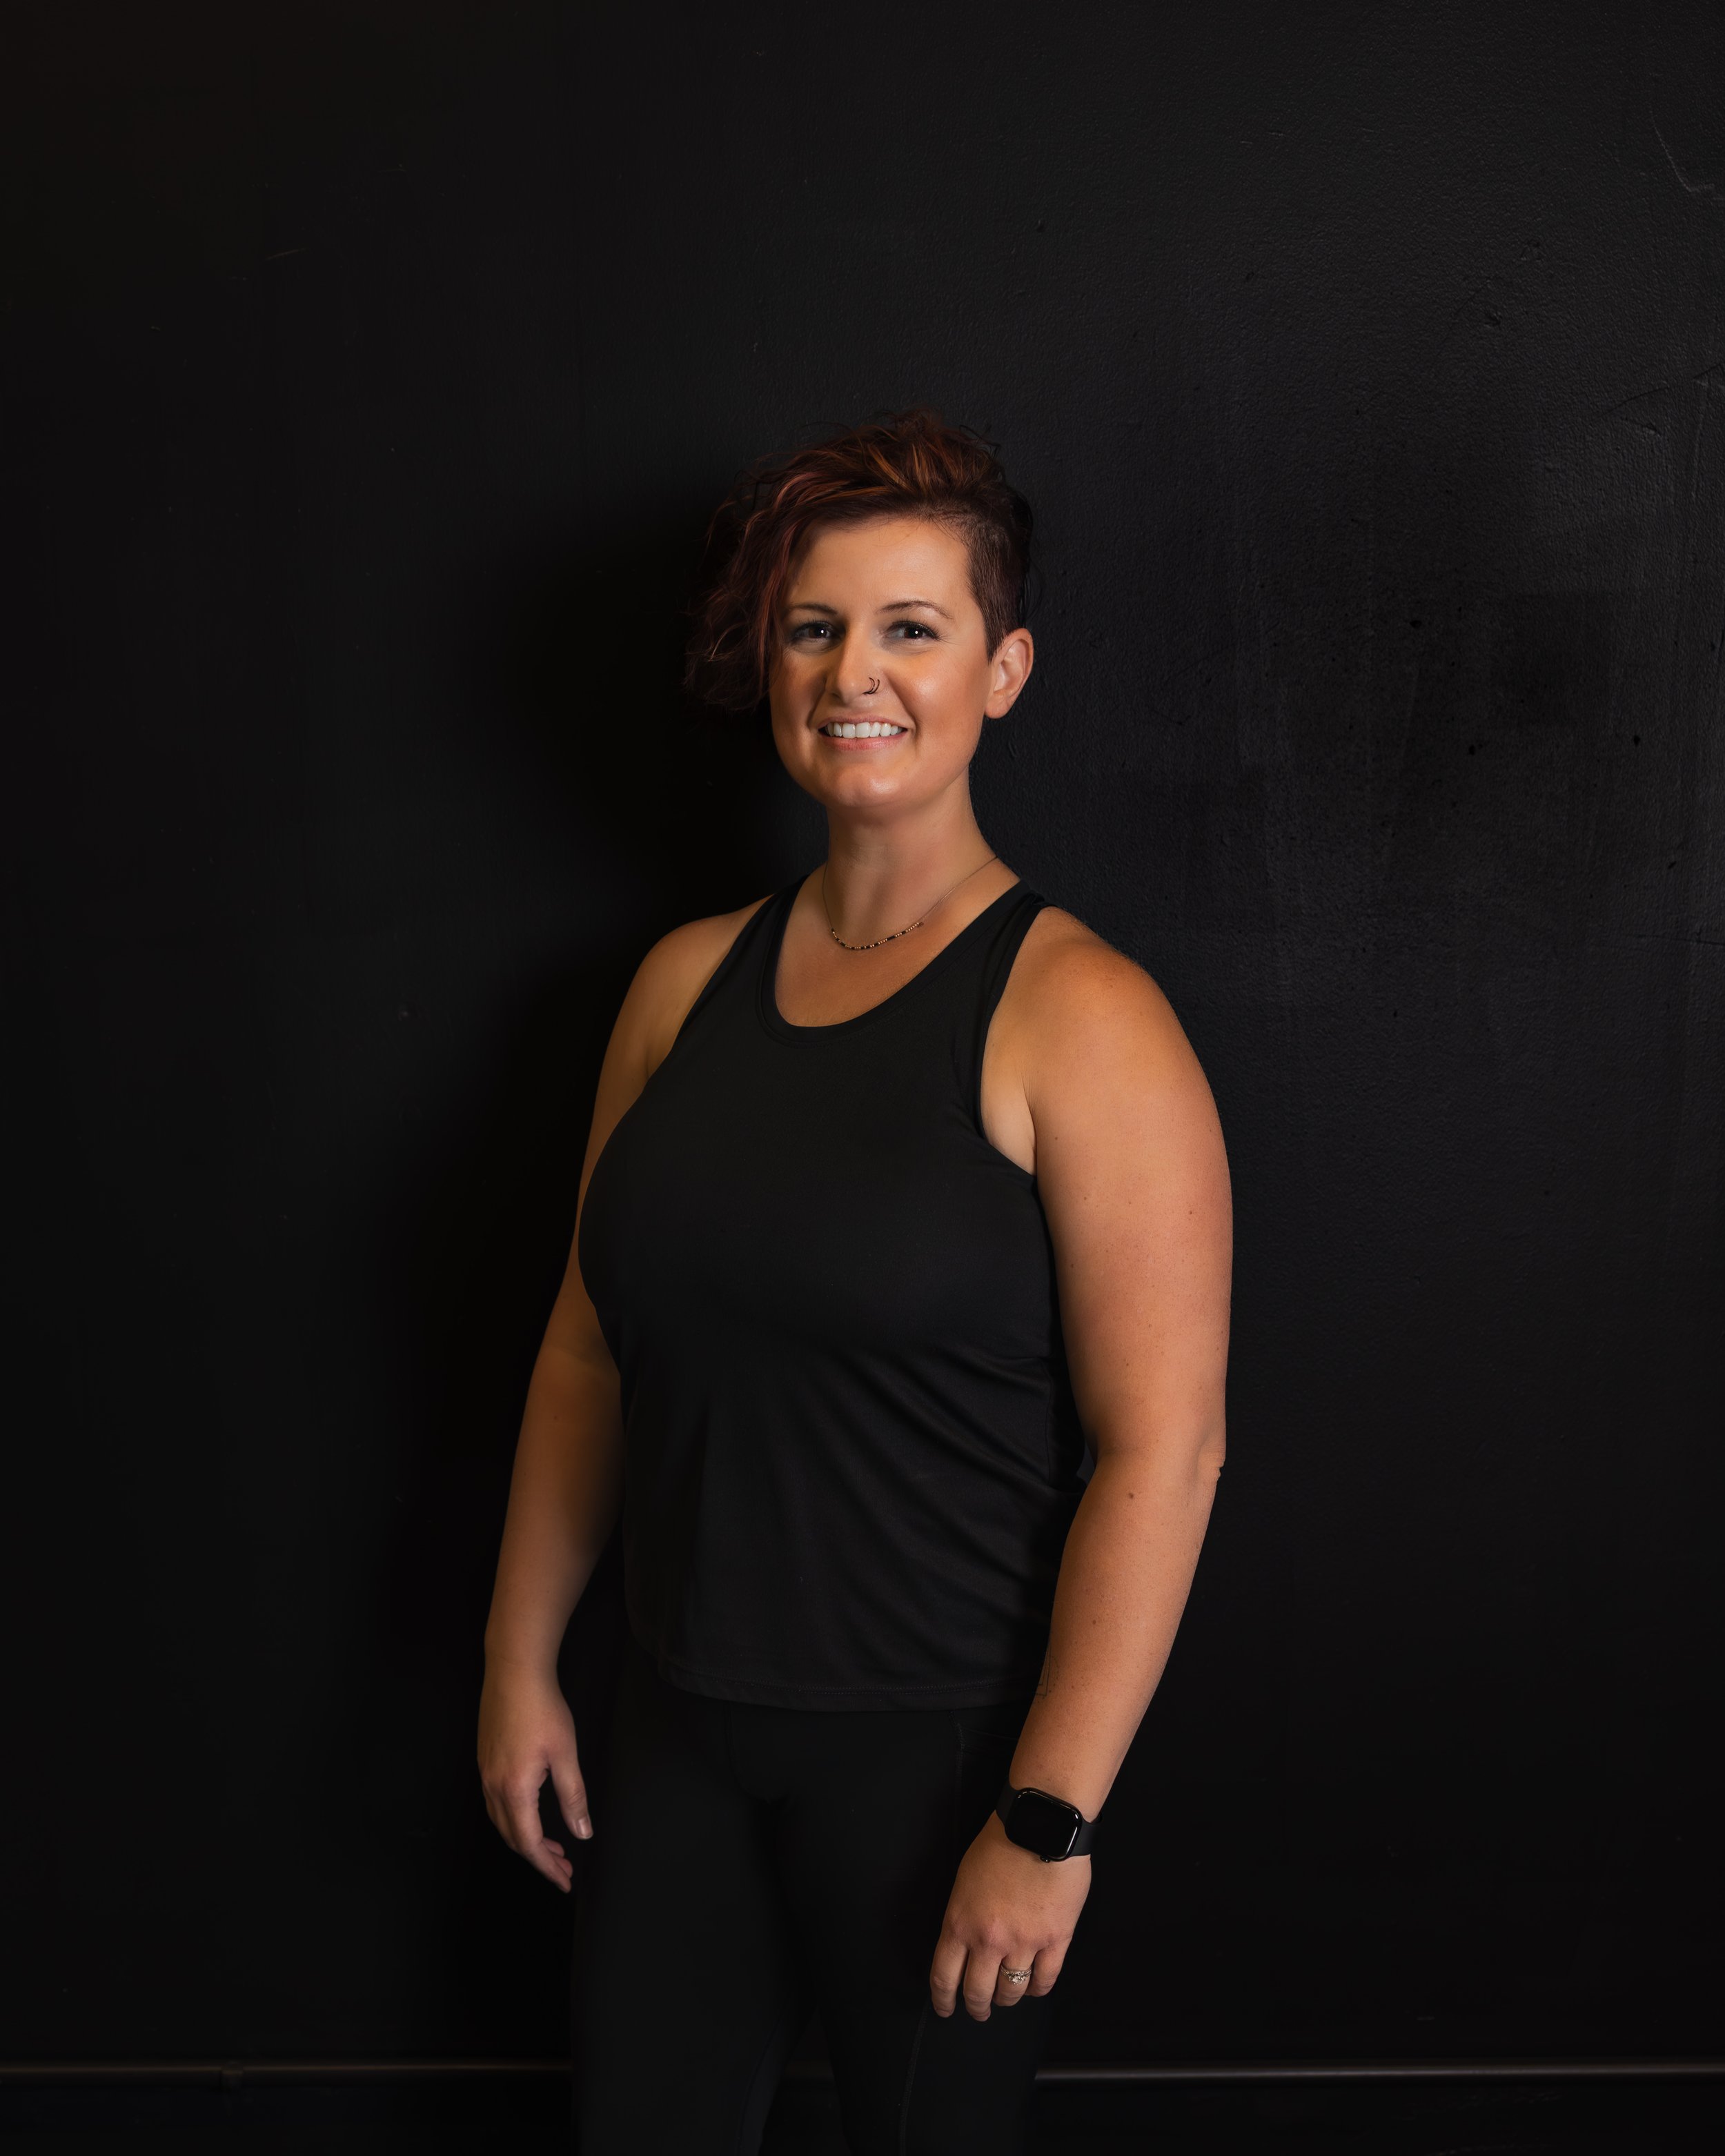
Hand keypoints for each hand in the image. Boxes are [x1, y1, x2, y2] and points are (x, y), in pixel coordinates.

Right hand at [477, 1662, 590, 1891]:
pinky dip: (514, 1820)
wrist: (514, 1671)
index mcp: (514, 1790)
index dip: (546, 1867)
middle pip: (512, 1837)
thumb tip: (581, 1832)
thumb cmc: (542, 1708)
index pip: (529, 1843)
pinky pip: (495, 1804)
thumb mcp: (566, 1754)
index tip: (563, 1881)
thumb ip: (573, 1797)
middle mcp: (493, 1786)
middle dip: (538, 1858)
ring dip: (525, 1839)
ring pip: (502, 1822)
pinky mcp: (484, 1760)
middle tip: (562, 1867)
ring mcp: (485, 1773)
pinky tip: (531, 1814)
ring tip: (551, 1846)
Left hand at [929, 1812, 1090, 2019]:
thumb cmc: (1000, 1843)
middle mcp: (989, 1940)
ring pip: (1012, 1992)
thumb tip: (965, 1942)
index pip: (944, 1976)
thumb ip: (963, 1915)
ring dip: (1007, 1999)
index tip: (944, 2008)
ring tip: (1006, 1998)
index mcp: (960, 1923)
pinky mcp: (1056, 1940)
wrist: (1040, 1826)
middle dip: (976, 2007)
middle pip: (978, 1992)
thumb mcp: (964, 1879)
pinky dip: (1037, 1989)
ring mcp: (1024, 1943)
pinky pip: (1045, 1980)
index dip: (943, 1999)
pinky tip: (1033, 1987)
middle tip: (978, 2010)